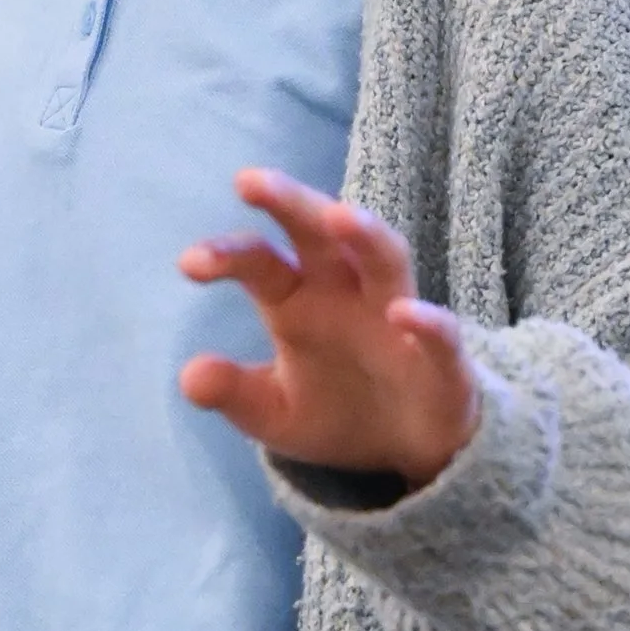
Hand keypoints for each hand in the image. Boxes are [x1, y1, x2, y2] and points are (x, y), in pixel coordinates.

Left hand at [178, 168, 480, 492]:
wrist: (404, 450)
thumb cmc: (333, 410)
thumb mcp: (272, 413)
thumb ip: (234, 394)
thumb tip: (188, 379)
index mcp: (299, 298)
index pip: (260, 261)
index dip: (227, 255)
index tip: (189, 264)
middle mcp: (347, 293)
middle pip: (320, 235)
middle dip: (291, 203)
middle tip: (251, 181)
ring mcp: (396, 318)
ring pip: (385, 260)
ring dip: (366, 235)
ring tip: (339, 216)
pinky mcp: (441, 360)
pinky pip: (440, 334)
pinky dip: (427, 322)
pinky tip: (405, 315)